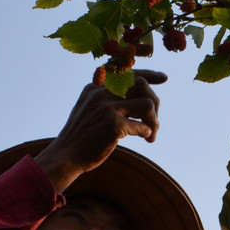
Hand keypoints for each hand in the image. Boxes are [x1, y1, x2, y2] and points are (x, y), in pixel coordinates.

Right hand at [33, 70, 165, 192]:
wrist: (66, 156)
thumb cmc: (82, 135)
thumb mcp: (89, 108)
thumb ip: (108, 98)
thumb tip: (142, 95)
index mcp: (96, 87)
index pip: (128, 73)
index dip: (149, 74)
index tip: (163, 78)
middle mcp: (101, 93)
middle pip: (142, 85)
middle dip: (154, 102)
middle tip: (154, 120)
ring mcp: (107, 108)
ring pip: (147, 103)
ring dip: (154, 120)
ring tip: (151, 133)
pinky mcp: (113, 125)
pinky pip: (142, 126)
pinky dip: (147, 132)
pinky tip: (145, 139)